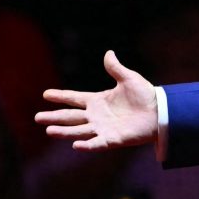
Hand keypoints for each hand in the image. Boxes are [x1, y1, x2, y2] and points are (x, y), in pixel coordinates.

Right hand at [37, 51, 157, 151]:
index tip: (45, 94)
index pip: (75, 98)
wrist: (161, 112)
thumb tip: (109, 53)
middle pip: (71, 117)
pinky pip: (97, 143)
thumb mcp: (129, 79)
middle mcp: (97, 116)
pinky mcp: (113, 139)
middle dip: (54, 117)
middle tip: (37, 117)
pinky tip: (75, 145)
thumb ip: (115, 68)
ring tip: (48, 130)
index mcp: (98, 101)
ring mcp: (103, 128)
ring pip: (78, 131)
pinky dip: (87, 145)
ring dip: (64, 132)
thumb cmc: (145, 96)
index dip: (61, 96)